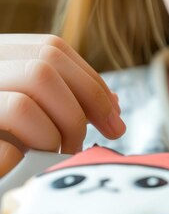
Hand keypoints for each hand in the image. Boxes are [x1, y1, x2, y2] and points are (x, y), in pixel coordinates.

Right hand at [0, 34, 124, 175]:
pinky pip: (8, 126)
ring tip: (52, 154)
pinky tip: (18, 164)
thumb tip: (112, 105)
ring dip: (54, 129)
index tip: (113, 119)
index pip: (52, 49)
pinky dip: (23, 151)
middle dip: (81, 105)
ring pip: (30, 88)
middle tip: (82, 143)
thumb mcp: (22, 113)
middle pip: (46, 64)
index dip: (90, 82)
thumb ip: (58, 100)